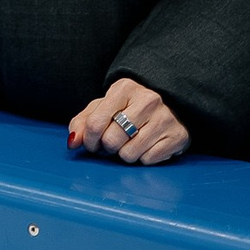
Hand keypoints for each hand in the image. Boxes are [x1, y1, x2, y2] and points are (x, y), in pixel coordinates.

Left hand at [69, 79, 189, 165]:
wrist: (171, 108)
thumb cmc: (130, 109)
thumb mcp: (104, 108)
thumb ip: (82, 122)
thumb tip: (72, 142)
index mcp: (124, 88)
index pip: (95, 122)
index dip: (89, 139)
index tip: (92, 143)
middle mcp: (147, 100)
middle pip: (111, 140)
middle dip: (108, 146)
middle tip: (115, 141)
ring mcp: (164, 118)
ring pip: (129, 154)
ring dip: (125, 154)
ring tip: (132, 141)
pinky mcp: (177, 137)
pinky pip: (148, 160)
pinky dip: (143, 158)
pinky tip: (148, 145)